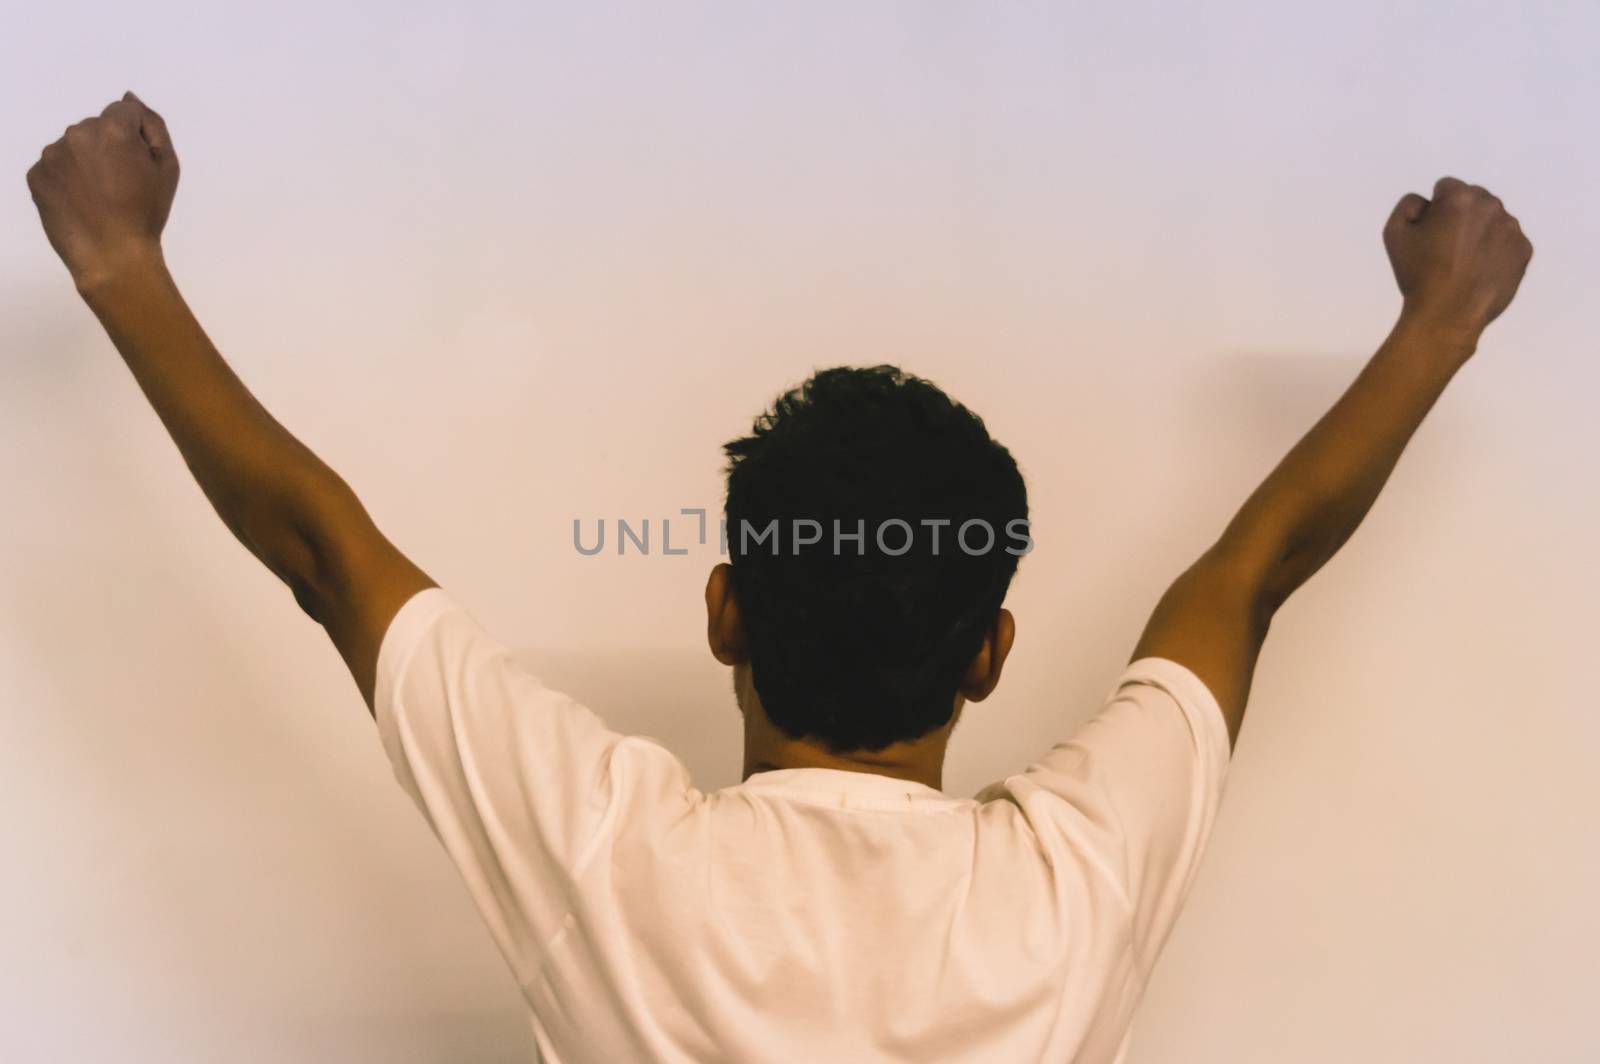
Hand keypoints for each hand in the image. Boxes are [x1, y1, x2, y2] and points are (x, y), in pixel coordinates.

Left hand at [26, 92, 178, 291]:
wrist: (111, 255)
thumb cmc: (146, 214)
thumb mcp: (167, 169)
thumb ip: (153, 127)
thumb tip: (130, 100)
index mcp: (112, 129)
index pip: (125, 112)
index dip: (136, 137)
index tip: (139, 166)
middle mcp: (77, 134)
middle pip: (97, 128)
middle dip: (109, 147)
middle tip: (120, 185)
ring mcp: (52, 155)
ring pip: (74, 146)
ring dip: (86, 161)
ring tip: (98, 196)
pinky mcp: (35, 175)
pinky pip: (55, 167)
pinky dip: (67, 179)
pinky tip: (80, 202)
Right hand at [1383, 176, 1532, 352]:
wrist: (1447, 314)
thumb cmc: (1418, 274)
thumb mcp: (1394, 233)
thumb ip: (1409, 204)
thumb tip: (1428, 202)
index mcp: (1460, 197)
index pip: (1446, 187)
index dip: (1434, 209)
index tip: (1430, 233)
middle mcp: (1492, 206)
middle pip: (1474, 200)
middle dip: (1461, 216)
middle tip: (1446, 248)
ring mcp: (1512, 229)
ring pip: (1493, 220)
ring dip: (1480, 232)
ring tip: (1464, 263)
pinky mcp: (1524, 251)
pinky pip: (1508, 242)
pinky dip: (1496, 251)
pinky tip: (1480, 271)